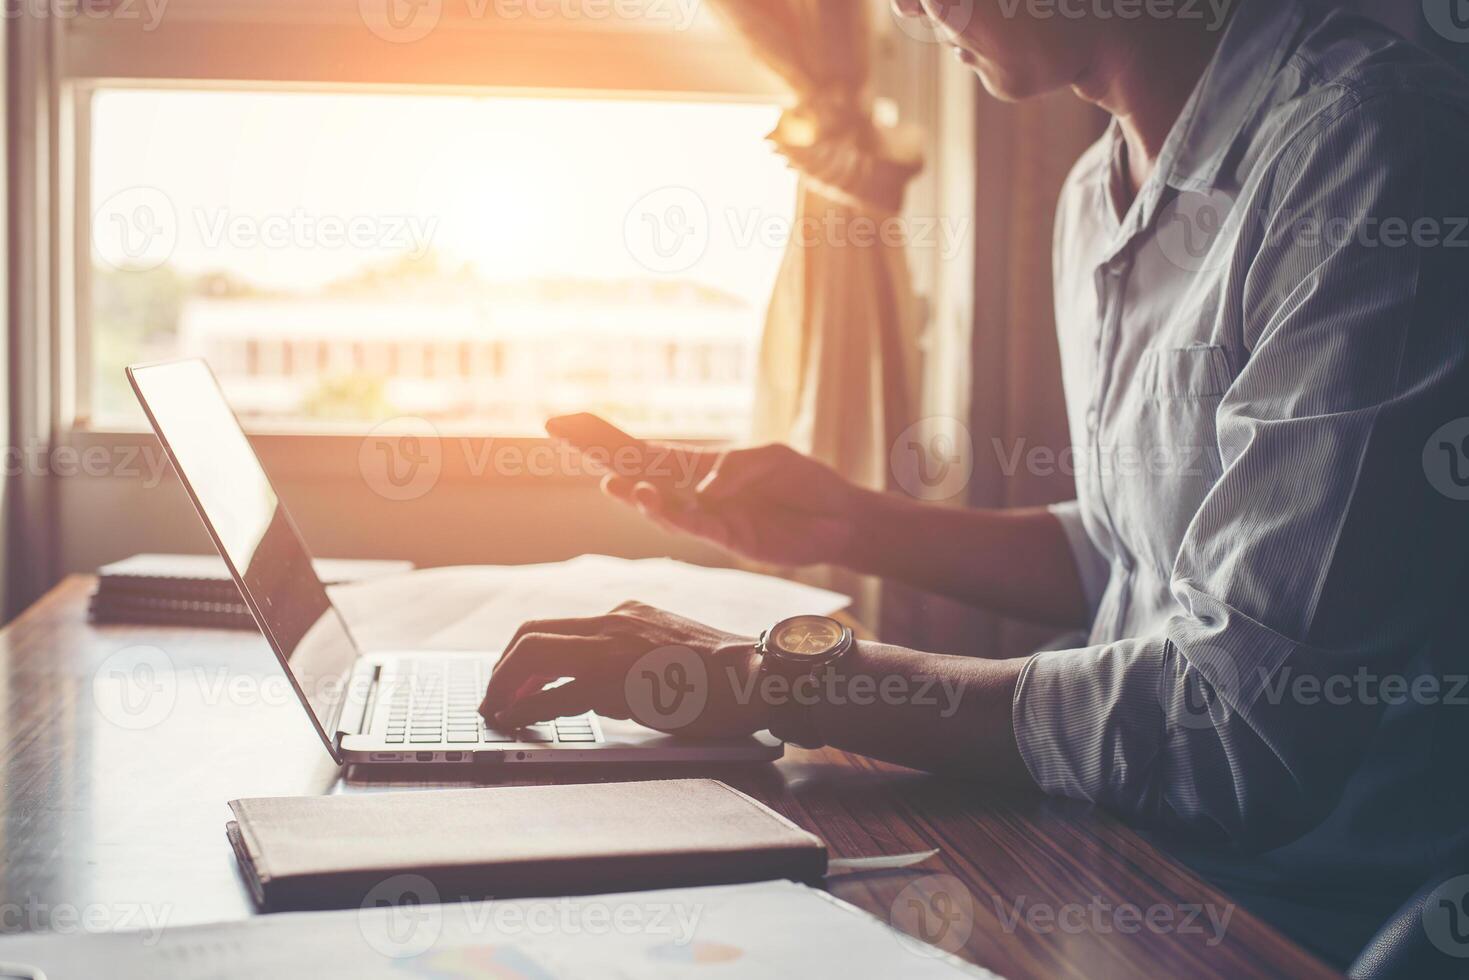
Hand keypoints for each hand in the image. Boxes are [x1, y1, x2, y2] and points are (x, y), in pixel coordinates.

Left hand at [478, 601, 768, 738]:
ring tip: (494, 713)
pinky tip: (516, 722)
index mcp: (627, 615)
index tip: (512, 681)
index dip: (524, 655)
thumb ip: (635, 660)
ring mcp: (614, 648)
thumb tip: (600, 690)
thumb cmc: (727, 675)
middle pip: (532, 634)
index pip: (558, 626)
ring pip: (534, 655)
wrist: (759, 674)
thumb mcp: (671, 652)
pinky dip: (528, 708)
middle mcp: (614, 622)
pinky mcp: (619, 680)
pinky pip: (556, 694)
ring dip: (504, 686)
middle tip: (492, 698)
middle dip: (502, 668)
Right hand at [546, 414, 863, 566]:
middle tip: (557, 432)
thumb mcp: (769, 458)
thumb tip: (697, 491)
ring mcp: (705, 518)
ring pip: (657, 506)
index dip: (600, 436)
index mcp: (696, 467)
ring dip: (634, 494)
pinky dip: (672, 513)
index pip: (640, 451)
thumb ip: (731, 468)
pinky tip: (651, 500)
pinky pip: (694, 525)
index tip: (562, 421)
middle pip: (633, 472)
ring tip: (611, 483)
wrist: (840, 518)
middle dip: (596, 452)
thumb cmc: (804, 485)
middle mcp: (690, 493)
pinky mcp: (728, 538)